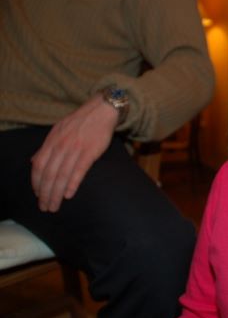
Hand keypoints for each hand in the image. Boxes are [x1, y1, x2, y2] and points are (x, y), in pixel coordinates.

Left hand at [31, 93, 119, 211]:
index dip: (36, 182)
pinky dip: (73, 184)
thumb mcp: (59, 130)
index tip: (38, 195)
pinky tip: (69, 194)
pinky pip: (79, 170)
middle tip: (45, 207)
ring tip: (55, 206)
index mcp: (52, 140)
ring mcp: (75, 148)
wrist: (101, 110)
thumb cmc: (81, 121)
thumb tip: (34, 161)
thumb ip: (47, 146)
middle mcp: (61, 145)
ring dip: (57, 193)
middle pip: (49, 174)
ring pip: (62, 175)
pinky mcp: (90, 151)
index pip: (39, 165)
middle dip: (45, 193)